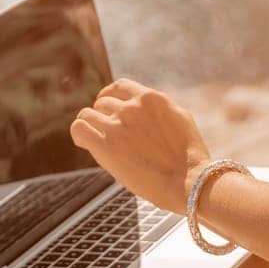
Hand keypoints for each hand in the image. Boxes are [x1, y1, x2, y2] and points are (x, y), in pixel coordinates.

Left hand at [70, 78, 211, 215]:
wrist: (188, 181)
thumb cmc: (189, 157)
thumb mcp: (180, 118)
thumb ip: (159, 108)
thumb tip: (147, 106)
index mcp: (151, 98)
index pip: (120, 86)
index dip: (111, 96)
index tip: (108, 107)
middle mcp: (132, 107)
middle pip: (103, 102)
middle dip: (103, 115)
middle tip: (107, 131)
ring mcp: (117, 125)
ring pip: (88, 114)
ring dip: (90, 125)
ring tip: (95, 139)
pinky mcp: (105, 146)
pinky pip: (79, 128)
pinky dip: (79, 133)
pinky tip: (85, 143)